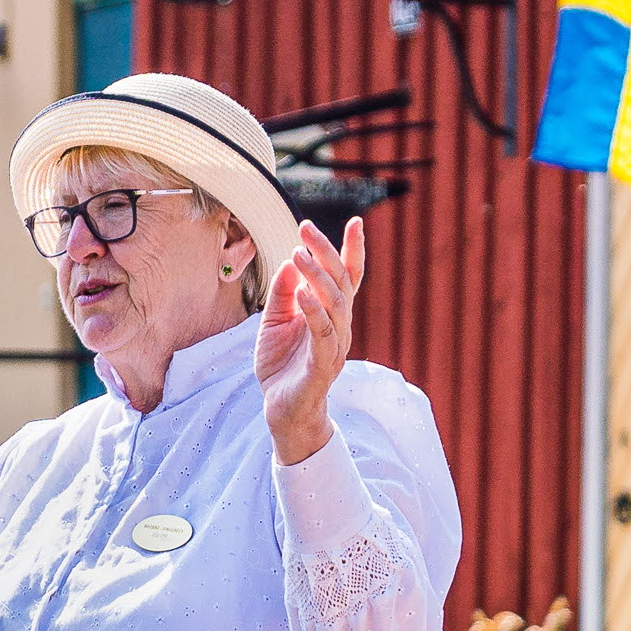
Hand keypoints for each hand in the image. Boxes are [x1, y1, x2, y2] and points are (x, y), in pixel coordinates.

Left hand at [257, 211, 365, 464]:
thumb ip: (282, 294)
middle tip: (306, 229)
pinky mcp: (323, 365)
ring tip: (299, 255)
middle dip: (326, 253)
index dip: (353, 249)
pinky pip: (323, 334)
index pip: (348, 277)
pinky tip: (302, 292)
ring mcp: (335, 345)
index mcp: (331, 313)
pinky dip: (314, 311)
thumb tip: (289, 261)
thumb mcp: (273, 322)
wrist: (282, 409)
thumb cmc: (281, 365)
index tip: (357, 220)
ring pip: (335, 304)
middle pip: (341, 283)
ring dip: (318, 277)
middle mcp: (340, 326)